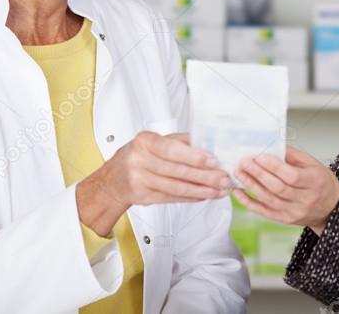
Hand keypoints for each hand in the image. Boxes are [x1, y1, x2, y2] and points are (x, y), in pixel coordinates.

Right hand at [77, 132, 229, 235]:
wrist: (114, 178)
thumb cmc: (138, 155)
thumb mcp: (154, 140)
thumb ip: (179, 141)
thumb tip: (207, 143)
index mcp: (145, 142)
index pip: (171, 149)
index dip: (194, 156)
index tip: (213, 161)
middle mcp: (140, 160)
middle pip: (177, 171)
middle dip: (205, 176)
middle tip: (224, 178)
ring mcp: (141, 180)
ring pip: (177, 187)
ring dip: (202, 190)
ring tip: (219, 190)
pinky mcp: (144, 197)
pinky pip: (172, 198)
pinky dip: (191, 197)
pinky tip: (204, 195)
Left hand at [232, 146, 338, 235]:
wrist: (331, 208)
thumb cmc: (322, 183)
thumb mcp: (314, 164)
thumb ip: (293, 155)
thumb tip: (273, 146)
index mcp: (314, 182)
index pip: (291, 176)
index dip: (274, 167)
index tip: (259, 156)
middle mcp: (305, 199)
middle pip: (277, 188)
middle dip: (258, 174)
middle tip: (244, 162)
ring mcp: (294, 211)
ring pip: (268, 199)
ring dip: (251, 185)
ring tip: (239, 173)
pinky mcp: (284, 219)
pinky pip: (263, 211)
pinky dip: (249, 202)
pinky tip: (238, 192)